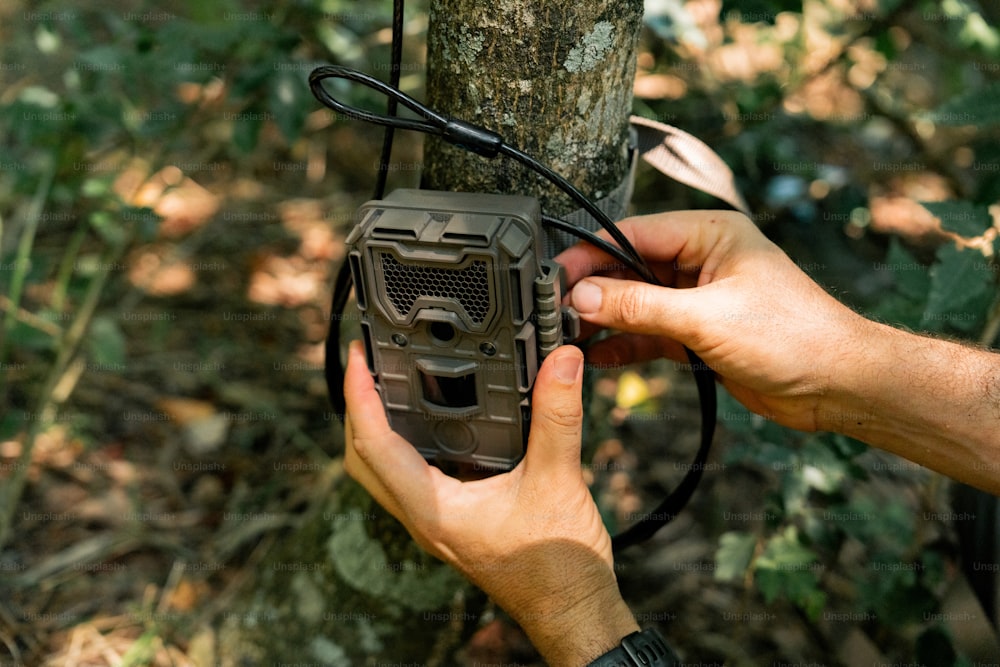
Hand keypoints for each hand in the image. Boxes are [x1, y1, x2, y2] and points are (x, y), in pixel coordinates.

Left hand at [343, 341, 638, 664]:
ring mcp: (435, 522)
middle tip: (367, 366)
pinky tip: (436, 421)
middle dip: (358, 410)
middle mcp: (424, 518)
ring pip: (384, 471)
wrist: (570, 610)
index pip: (375, 446)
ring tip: (390, 384)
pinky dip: (409, 444)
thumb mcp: (558, 480)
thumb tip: (561, 363)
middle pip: (364, 459)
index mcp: (434, 510)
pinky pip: (412, 478)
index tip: (359, 358)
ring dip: (378, 428)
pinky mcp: (451, 521)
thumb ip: (558, 417)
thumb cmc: (558, 567)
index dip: (360, 396)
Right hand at [556, 210, 871, 431]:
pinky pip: (650, 332)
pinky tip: (597, 356)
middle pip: (629, 268)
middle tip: (555, 311)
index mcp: (711, 234)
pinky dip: (624, 344)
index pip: (633, 234)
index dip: (590, 254)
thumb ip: (640, 306)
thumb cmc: (795, 337)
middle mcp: (702, 260)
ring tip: (567, 336)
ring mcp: (699, 298)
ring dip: (605, 319)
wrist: (839, 385)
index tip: (556, 275)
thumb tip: (584, 297)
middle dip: (593, 290)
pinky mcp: (699, 333)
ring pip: (636, 302)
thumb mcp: (706, 318)